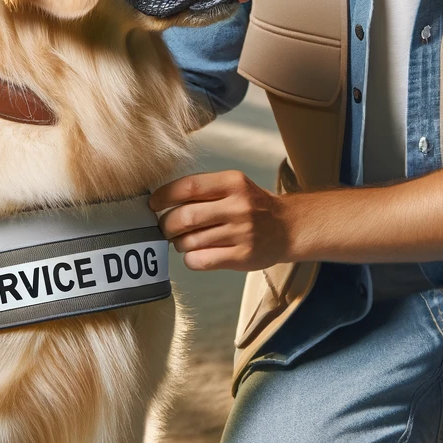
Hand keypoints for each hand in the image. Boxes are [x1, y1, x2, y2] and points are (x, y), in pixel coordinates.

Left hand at [149, 170, 290, 271]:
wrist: (289, 227)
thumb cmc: (252, 205)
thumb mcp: (234, 186)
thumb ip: (203, 190)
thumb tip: (162, 202)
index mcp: (233, 182)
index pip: (188, 186)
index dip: (164, 196)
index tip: (153, 204)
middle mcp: (239, 205)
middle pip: (185, 216)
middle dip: (166, 224)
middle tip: (164, 228)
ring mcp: (242, 232)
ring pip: (191, 241)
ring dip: (178, 243)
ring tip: (182, 240)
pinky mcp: (243, 256)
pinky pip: (202, 260)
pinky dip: (190, 258)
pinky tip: (194, 254)